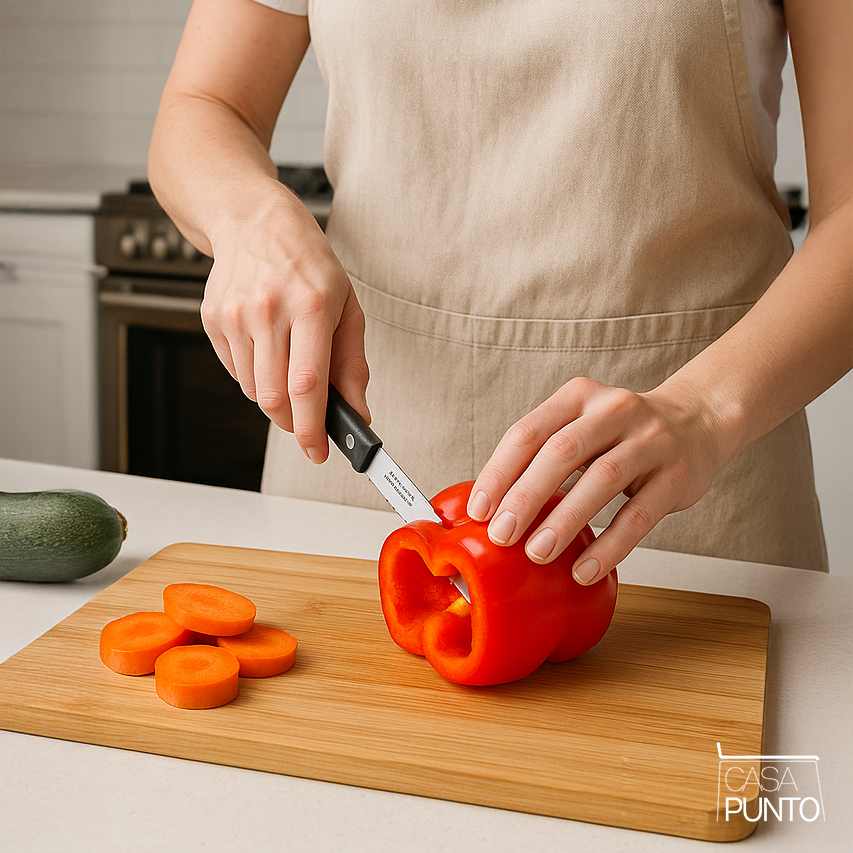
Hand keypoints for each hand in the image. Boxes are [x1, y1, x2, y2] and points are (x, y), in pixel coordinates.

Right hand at [200, 190, 369, 461]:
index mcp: (312, 305)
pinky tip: (267, 348)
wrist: (254, 221)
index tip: (318, 451)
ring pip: (254, 391)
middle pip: (275, 397)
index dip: (313, 428)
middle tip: (308, 420)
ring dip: (276, 397)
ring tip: (289, 364)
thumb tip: (358, 413)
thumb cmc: (308, 264)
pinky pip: (236, 373)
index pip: (308, 384)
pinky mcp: (213, 319)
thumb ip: (352, 365)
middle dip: (293, 422)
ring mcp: (236, 315)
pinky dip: (255, 376)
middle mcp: (270, 310)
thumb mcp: (348, 306)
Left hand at [466, 377, 724, 584]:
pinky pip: (639, 514)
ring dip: (565, 521)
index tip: (478, 511)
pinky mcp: (676, 475)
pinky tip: (584, 569)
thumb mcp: (580, 425)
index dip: (499, 472)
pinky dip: (609, 545)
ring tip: (538, 554)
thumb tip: (490, 509)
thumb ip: (542, 455)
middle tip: (501, 535)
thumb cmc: (620, 434)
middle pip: (562, 451)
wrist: (697, 422)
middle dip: (526, 496)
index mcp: (578, 396)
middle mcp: (614, 410)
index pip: (529, 431)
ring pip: (601, 479)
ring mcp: (650, 440)